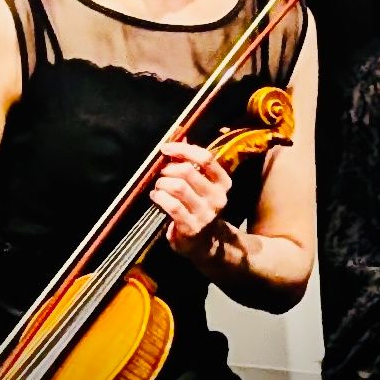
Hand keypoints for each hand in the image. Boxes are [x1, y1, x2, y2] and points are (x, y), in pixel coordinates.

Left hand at [149, 141, 231, 257]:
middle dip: (168, 169)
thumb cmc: (199, 206)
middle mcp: (218, 197)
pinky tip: (156, 196)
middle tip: (161, 173)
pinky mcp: (191, 227)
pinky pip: (172, 205)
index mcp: (223, 182)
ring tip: (159, 186)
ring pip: (178, 187)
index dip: (183, 149)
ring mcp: (205, 213)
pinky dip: (159, 197)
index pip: (205, 158)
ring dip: (162, 183)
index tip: (166, 148)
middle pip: (188, 171)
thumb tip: (180, 135)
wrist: (206, 244)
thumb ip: (191, 162)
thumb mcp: (202, 184)